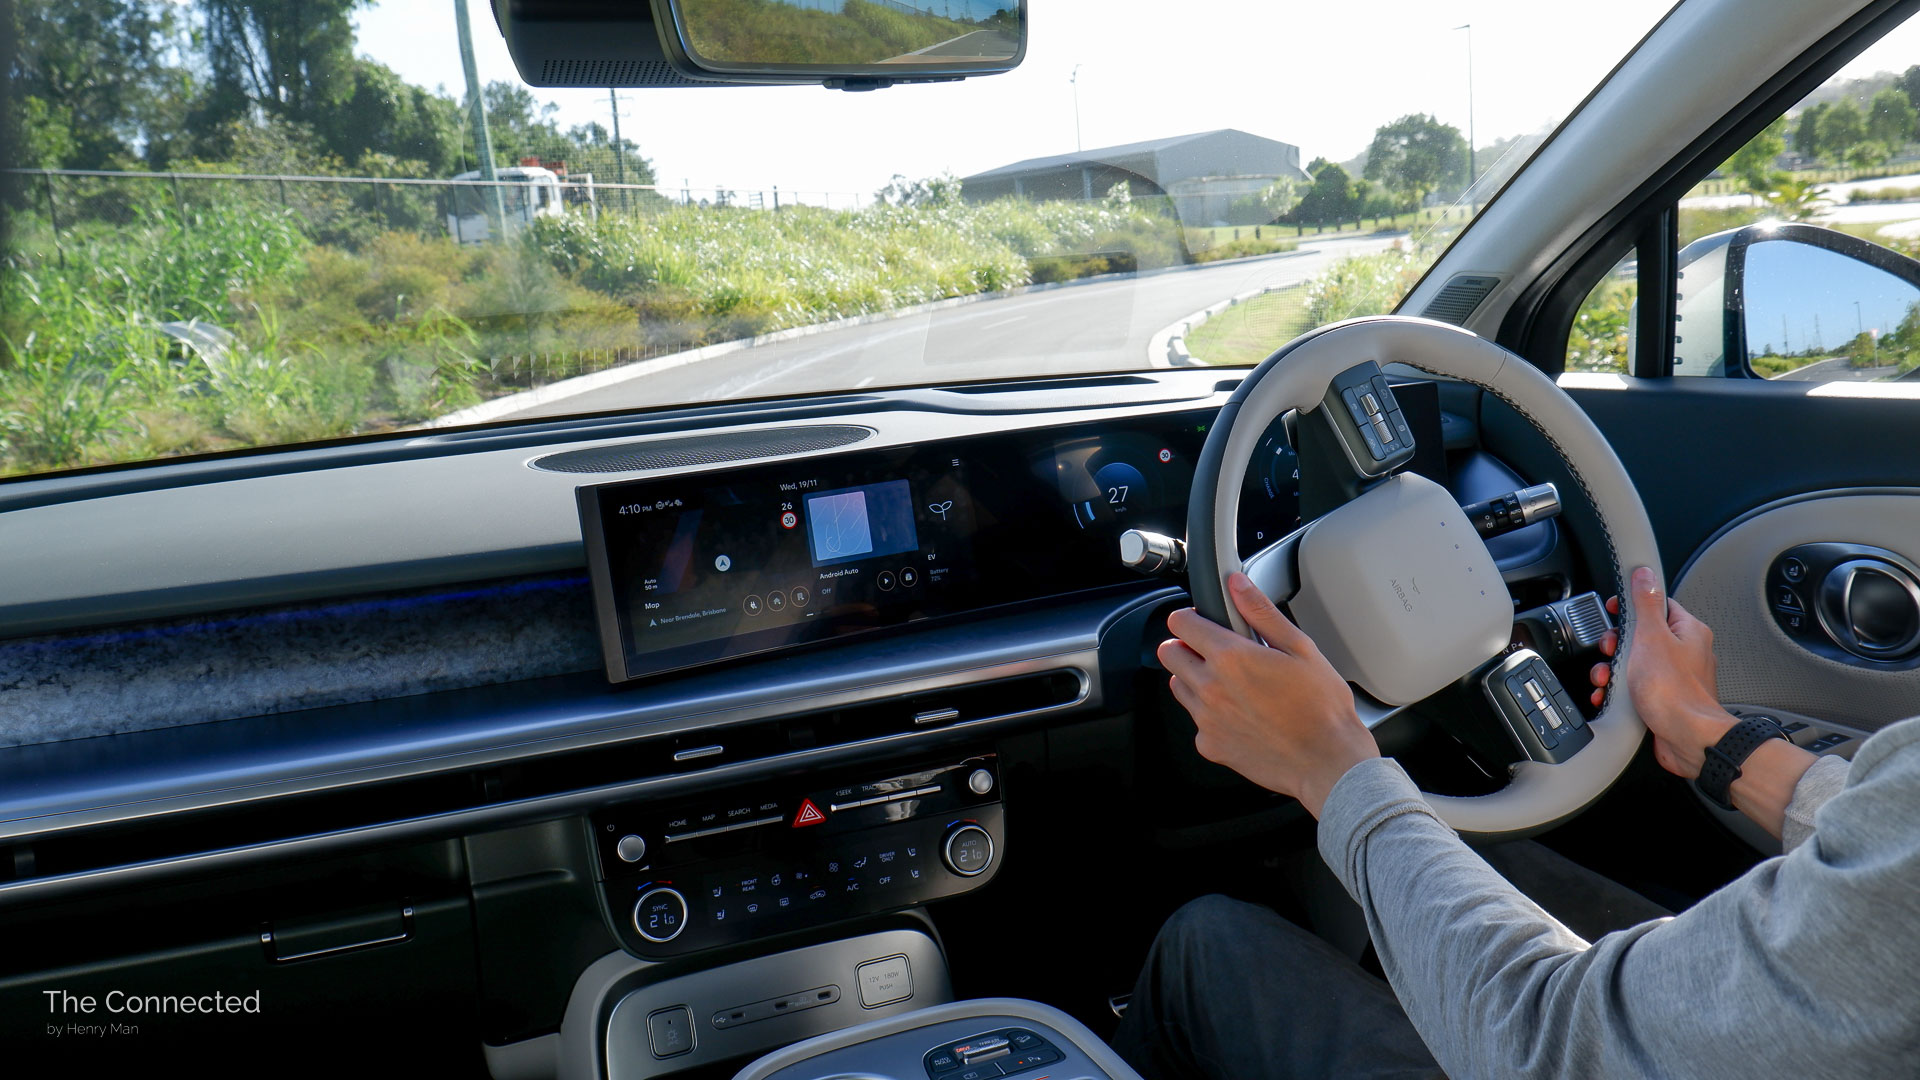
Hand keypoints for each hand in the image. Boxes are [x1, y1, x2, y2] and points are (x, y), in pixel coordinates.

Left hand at [1158, 573, 1378, 816]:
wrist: (1327, 762)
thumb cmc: (1322, 707)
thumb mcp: (1300, 648)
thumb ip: (1260, 612)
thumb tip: (1236, 584)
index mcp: (1230, 658)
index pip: (1180, 624)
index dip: (1192, 618)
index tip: (1205, 622)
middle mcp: (1211, 688)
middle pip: (1170, 653)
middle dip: (1187, 646)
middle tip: (1217, 652)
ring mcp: (1206, 719)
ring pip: (1180, 686)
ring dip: (1196, 679)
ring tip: (1232, 684)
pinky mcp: (1210, 745)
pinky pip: (1196, 721)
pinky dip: (1210, 715)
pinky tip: (1240, 714)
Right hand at [1587, 566, 1732, 778]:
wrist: (1688, 738)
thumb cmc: (1674, 691)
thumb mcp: (1651, 637)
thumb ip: (1645, 604)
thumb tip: (1644, 574)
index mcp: (1688, 631)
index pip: (1658, 604)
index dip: (1632, 606)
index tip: (1615, 611)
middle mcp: (1687, 652)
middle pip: (1643, 635)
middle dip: (1617, 646)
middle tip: (1610, 652)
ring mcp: (1677, 677)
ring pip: (1637, 663)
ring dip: (1614, 671)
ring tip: (1607, 679)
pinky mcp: (1666, 699)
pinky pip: (1639, 687)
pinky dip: (1621, 691)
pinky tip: (1612, 697)